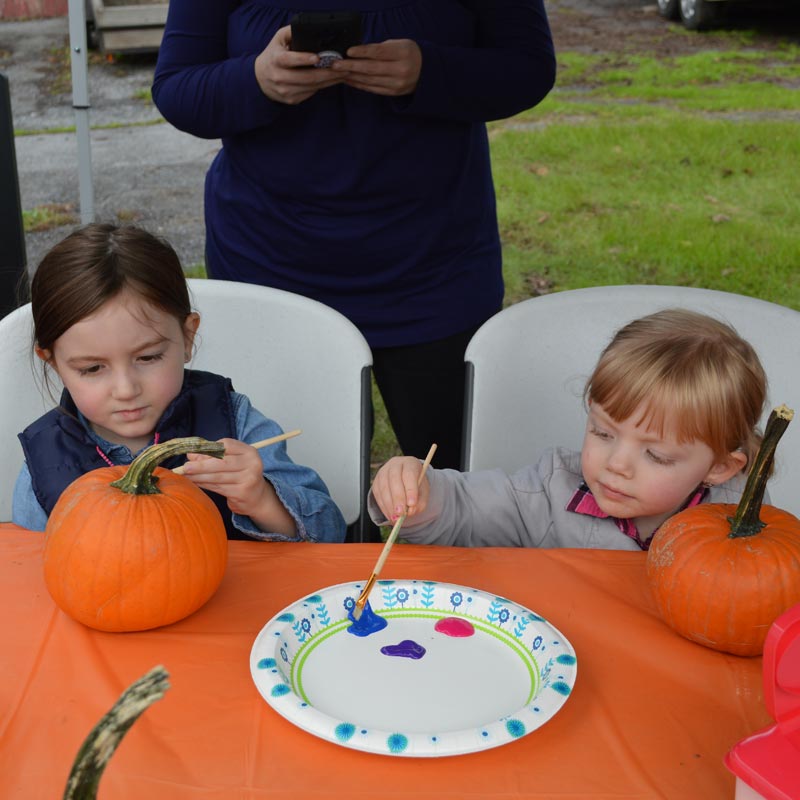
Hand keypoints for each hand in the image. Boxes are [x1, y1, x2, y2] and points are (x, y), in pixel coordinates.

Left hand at [181, 438, 295, 535]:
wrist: (257, 498)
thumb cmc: (241, 475)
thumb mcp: (231, 462)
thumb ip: (213, 457)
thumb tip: (190, 455)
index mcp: (250, 452)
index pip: (227, 445)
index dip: (209, 449)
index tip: (194, 453)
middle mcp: (252, 464)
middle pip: (222, 461)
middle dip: (201, 465)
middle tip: (185, 467)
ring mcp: (248, 479)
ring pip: (218, 476)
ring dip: (199, 476)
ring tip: (186, 476)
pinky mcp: (242, 492)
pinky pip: (218, 487)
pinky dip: (205, 485)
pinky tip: (196, 483)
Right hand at [254, 25, 344, 104]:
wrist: (260, 79)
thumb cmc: (273, 55)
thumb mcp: (278, 40)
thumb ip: (291, 33)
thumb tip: (308, 29)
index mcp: (275, 60)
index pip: (289, 60)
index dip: (303, 59)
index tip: (318, 57)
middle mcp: (279, 77)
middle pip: (307, 77)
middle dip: (327, 73)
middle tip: (342, 67)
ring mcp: (286, 91)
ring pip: (312, 87)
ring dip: (329, 81)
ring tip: (342, 74)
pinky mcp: (292, 100)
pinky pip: (311, 93)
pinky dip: (323, 86)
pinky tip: (332, 81)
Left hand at [332, 39, 421, 95]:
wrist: (425, 72)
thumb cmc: (408, 53)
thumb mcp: (398, 44)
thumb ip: (380, 48)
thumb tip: (357, 52)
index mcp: (403, 54)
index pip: (379, 53)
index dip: (362, 52)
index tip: (348, 51)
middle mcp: (400, 70)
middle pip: (371, 69)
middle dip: (351, 66)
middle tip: (336, 65)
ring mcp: (397, 84)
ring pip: (370, 80)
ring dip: (352, 76)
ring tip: (339, 72)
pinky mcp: (393, 93)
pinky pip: (373, 89)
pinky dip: (359, 84)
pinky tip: (349, 80)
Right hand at [371, 456, 429, 521]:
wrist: (406, 479)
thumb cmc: (416, 484)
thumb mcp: (423, 492)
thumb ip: (420, 502)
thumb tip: (410, 511)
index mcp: (410, 463)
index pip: (409, 474)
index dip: (410, 489)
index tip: (412, 504)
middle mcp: (395, 465)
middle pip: (394, 480)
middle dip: (398, 498)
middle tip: (401, 513)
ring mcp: (383, 472)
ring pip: (384, 488)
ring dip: (389, 505)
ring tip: (396, 518)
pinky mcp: (376, 482)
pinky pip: (378, 495)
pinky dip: (384, 507)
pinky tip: (390, 515)